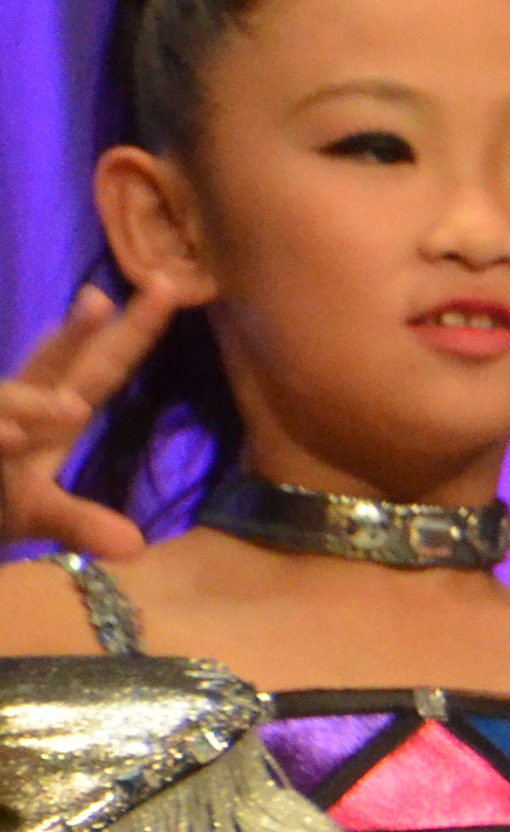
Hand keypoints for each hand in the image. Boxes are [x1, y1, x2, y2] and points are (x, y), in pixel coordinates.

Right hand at [0, 278, 197, 559]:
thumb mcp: (33, 514)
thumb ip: (79, 522)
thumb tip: (136, 546)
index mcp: (49, 413)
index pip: (99, 368)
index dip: (132, 331)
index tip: (171, 285)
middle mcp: (15, 410)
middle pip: (47, 366)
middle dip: (72, 336)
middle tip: (98, 300)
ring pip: (3, 401)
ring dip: (31, 405)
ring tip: (71, 412)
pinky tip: (9, 438)